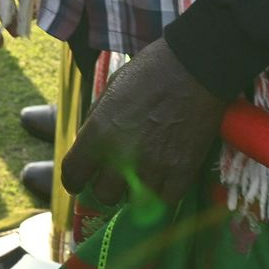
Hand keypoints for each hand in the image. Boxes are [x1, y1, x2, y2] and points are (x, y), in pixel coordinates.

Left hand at [61, 42, 226, 210]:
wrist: (195, 67)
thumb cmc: (150, 71)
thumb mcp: (111, 90)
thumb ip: (97, 122)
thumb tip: (90, 145)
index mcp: (98, 133)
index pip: (73, 174)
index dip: (75, 179)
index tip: (81, 180)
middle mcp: (121, 157)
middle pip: (105, 195)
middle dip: (109, 185)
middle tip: (119, 174)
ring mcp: (152, 169)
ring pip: (136, 201)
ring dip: (138, 190)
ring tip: (146, 174)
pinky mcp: (181, 174)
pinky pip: (165, 200)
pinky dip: (164, 191)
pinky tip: (167, 176)